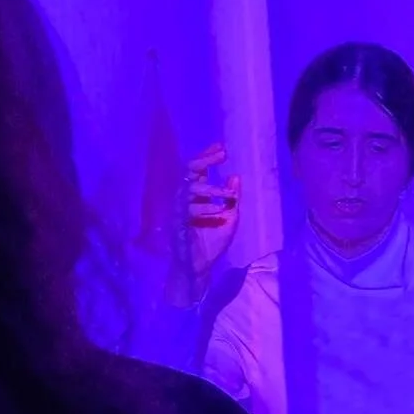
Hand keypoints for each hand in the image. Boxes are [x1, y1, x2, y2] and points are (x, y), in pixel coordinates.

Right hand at [180, 143, 240, 284]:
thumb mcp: (230, 218)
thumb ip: (232, 199)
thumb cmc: (212, 243)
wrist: (201, 266)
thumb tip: (236, 176)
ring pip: (189, 190)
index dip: (208, 157)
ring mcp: (180, 211)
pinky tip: (218, 210)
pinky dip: (204, 209)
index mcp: (197, 196)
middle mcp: (186, 199)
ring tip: (228, 193)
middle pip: (189, 172)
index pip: (199, 171)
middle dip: (205, 160)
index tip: (222, 147)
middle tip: (221, 154)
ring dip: (210, 189)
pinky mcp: (178, 225)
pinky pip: (187, 211)